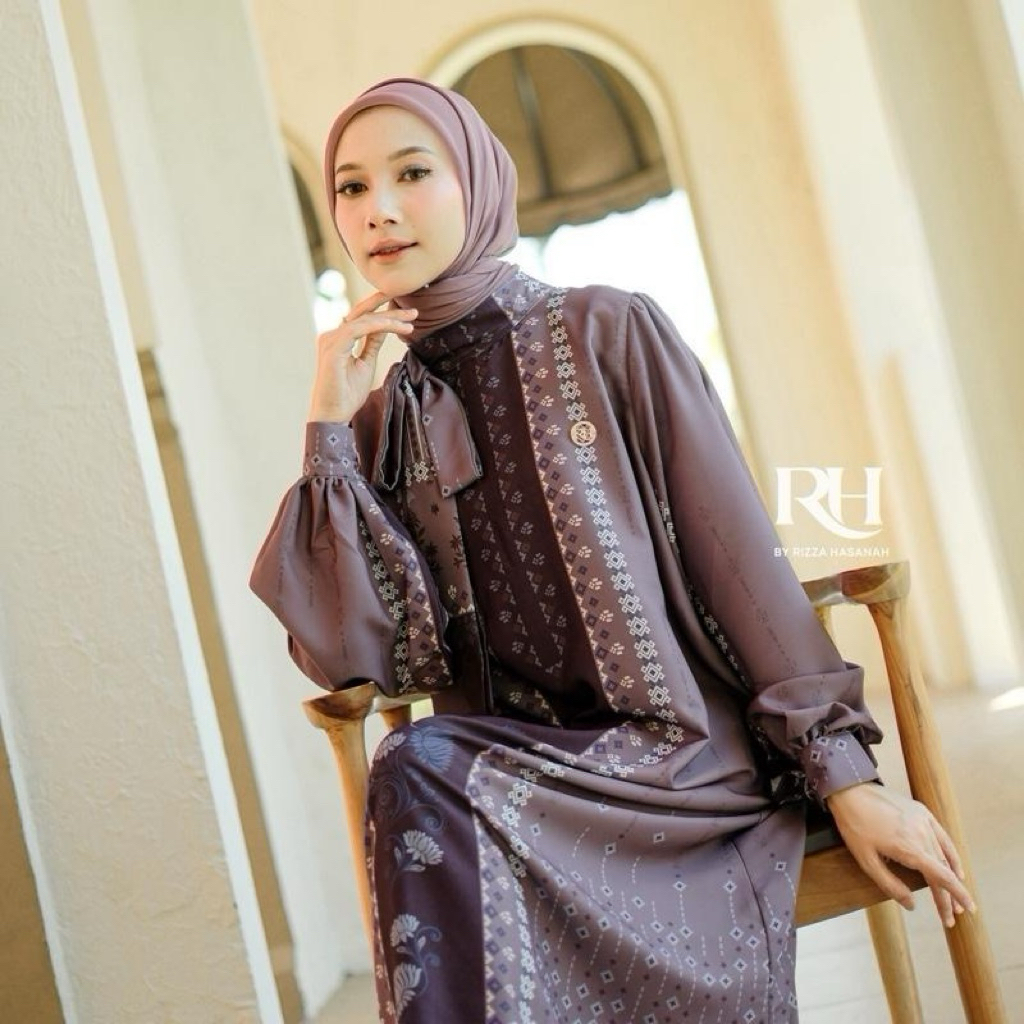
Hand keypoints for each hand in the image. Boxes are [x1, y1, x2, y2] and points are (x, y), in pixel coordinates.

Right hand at [307, 291, 417, 421]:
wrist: (333, 415)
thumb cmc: (347, 394)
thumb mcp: (366, 363)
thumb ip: (372, 343)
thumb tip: (384, 328)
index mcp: (339, 339)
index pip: (362, 319)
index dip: (384, 312)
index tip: (408, 315)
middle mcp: (332, 336)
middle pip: (362, 313)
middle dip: (387, 305)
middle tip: (412, 307)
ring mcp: (330, 340)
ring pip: (364, 319)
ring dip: (390, 317)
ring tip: (411, 319)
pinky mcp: (333, 347)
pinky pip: (360, 328)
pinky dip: (380, 325)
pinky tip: (396, 326)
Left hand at [826, 782, 975, 927]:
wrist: (850, 790)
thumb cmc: (854, 826)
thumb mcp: (866, 860)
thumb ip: (890, 885)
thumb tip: (911, 905)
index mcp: (909, 848)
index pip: (942, 877)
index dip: (957, 895)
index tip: (969, 909)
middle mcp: (922, 834)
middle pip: (943, 870)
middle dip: (948, 895)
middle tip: (951, 916)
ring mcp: (924, 821)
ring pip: (944, 855)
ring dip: (951, 877)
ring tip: (954, 899)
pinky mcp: (922, 812)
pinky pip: (942, 836)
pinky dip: (951, 853)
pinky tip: (955, 866)